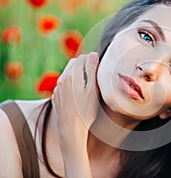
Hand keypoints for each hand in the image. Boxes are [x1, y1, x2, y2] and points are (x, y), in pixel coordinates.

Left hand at [51, 52, 98, 176]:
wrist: (71, 130)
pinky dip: (71, 85)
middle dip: (83, 65)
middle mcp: (61, 80)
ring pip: (68, 75)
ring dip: (77, 75)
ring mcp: (57, 89)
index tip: (99, 65)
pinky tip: (78, 96)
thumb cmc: (85, 111)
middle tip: (94, 73)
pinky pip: (63, 86)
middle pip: (73, 64)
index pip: (81, 58)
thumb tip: (92, 54)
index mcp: (71, 76)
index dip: (91, 59)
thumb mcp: (92, 90)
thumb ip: (92, 70)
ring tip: (87, 85)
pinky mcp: (56, 98)